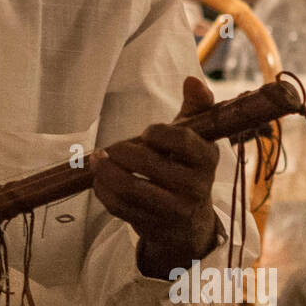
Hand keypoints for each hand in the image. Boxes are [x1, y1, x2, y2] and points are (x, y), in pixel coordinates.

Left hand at [92, 76, 220, 279]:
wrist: (189, 220)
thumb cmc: (187, 166)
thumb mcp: (197, 137)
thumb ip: (197, 106)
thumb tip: (192, 80)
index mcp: (208, 159)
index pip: (182, 141)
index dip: (158, 133)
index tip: (147, 133)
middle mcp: (196, 187)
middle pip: (150, 165)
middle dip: (122, 151)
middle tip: (111, 148)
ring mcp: (174, 210)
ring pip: (130, 189)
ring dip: (105, 171)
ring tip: (97, 160)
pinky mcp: (152, 225)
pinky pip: (119, 207)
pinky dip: (103, 190)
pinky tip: (99, 179)